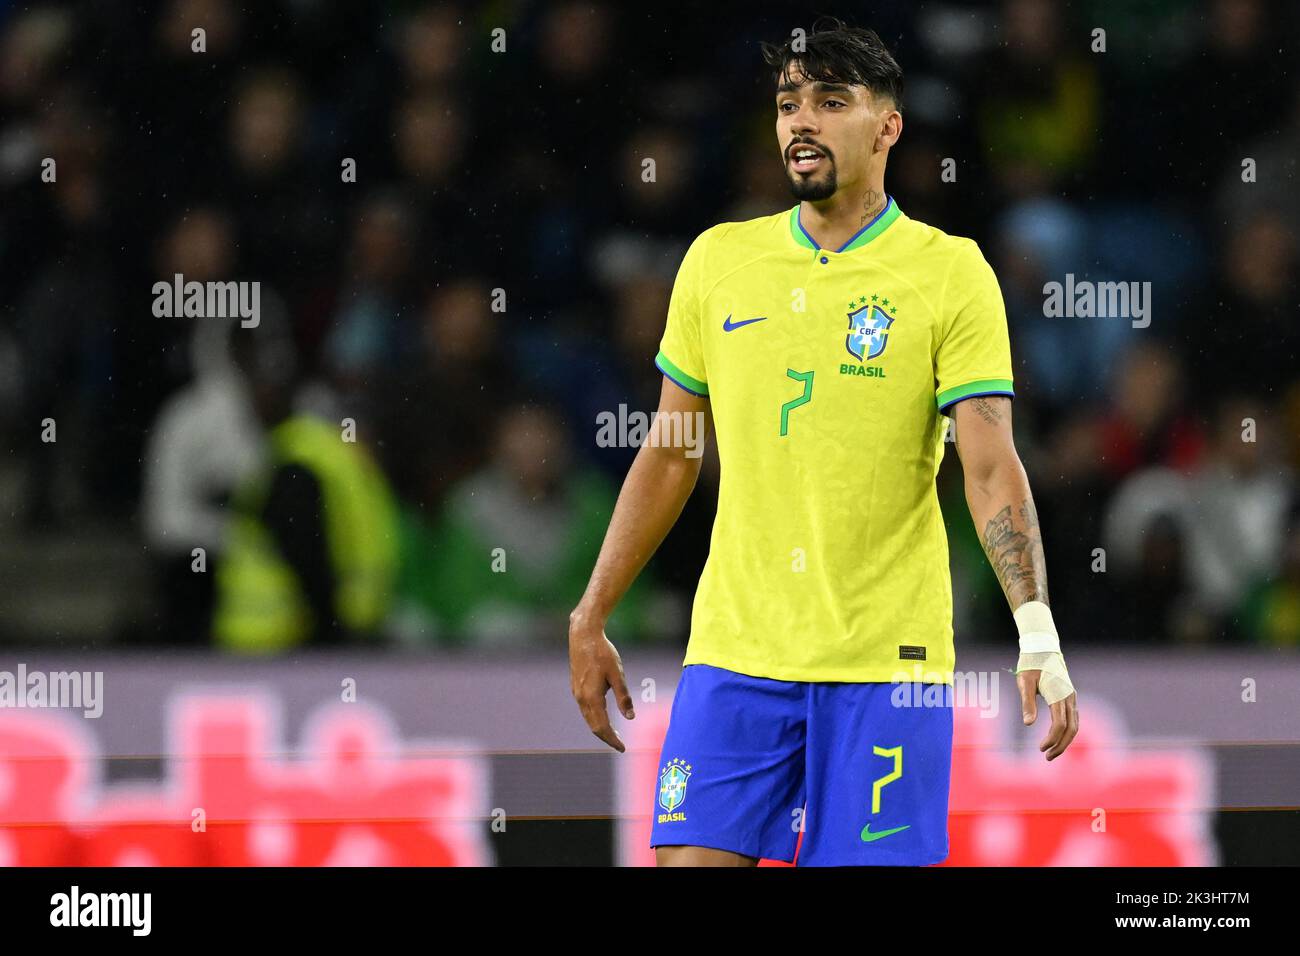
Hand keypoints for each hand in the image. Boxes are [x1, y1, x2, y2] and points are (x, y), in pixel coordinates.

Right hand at [568, 609, 634, 752]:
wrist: (583, 636)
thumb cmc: (603, 653)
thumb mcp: (617, 674)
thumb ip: (623, 697)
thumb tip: (631, 718)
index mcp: (592, 697)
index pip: (602, 727)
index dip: (612, 739)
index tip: (623, 748)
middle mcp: (581, 698)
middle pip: (593, 726)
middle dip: (607, 737)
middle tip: (620, 745)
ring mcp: (577, 692)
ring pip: (588, 718)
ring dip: (600, 728)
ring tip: (613, 733)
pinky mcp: (576, 686)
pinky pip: (585, 709)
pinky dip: (595, 717)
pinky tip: (603, 715)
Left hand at [1016, 666, 1078, 760]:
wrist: (1043, 648)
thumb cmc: (1031, 664)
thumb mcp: (1024, 682)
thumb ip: (1027, 703)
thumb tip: (1028, 724)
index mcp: (1058, 695)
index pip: (1059, 724)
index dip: (1052, 739)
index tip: (1041, 748)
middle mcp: (1069, 697)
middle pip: (1072, 729)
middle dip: (1061, 745)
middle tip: (1048, 758)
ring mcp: (1072, 697)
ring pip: (1075, 725)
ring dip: (1065, 740)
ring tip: (1052, 752)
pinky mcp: (1070, 696)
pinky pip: (1074, 718)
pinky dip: (1068, 731)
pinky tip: (1058, 737)